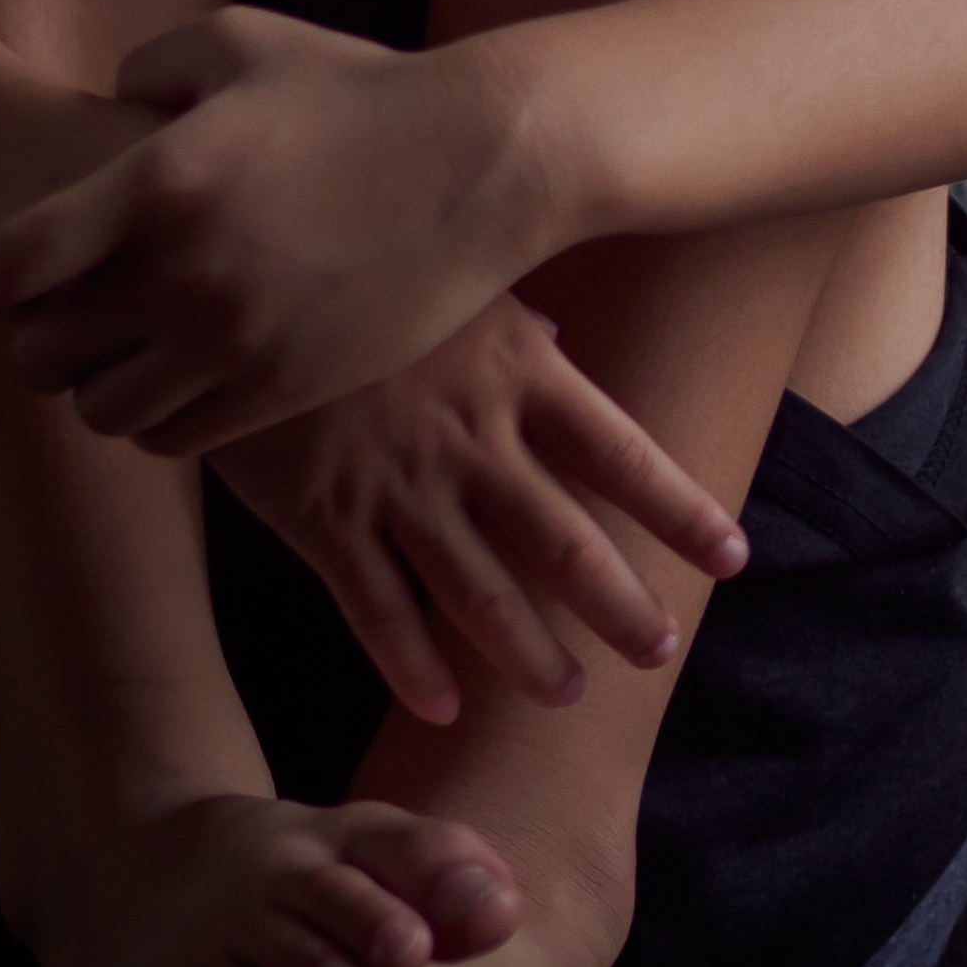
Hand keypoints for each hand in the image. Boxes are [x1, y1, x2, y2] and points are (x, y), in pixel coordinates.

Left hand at [0, 7, 540, 451]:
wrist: (483, 163)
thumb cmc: (361, 91)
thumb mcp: (244, 42)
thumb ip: (150, 65)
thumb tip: (108, 107)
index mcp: (158, 182)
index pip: (9, 265)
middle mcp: (183, 274)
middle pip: (37, 355)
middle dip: (40, 334)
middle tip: (68, 312)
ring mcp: (233, 341)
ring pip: (100, 411)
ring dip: (101, 384)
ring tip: (131, 349)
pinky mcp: (281, 389)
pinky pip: (171, 439)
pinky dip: (161, 417)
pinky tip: (187, 373)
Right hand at [214, 295, 749, 721]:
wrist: (232, 271)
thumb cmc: (356, 256)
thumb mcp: (452, 274)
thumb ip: (509, 322)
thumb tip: (562, 344)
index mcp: (516, 371)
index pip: (623, 455)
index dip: (681, 512)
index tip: (734, 557)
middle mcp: (470, 438)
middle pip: (566, 542)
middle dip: (621, 607)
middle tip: (663, 653)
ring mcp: (396, 484)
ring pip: (481, 594)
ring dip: (529, 655)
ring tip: (567, 696)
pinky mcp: (321, 516)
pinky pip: (376, 610)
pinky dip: (410, 666)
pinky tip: (442, 709)